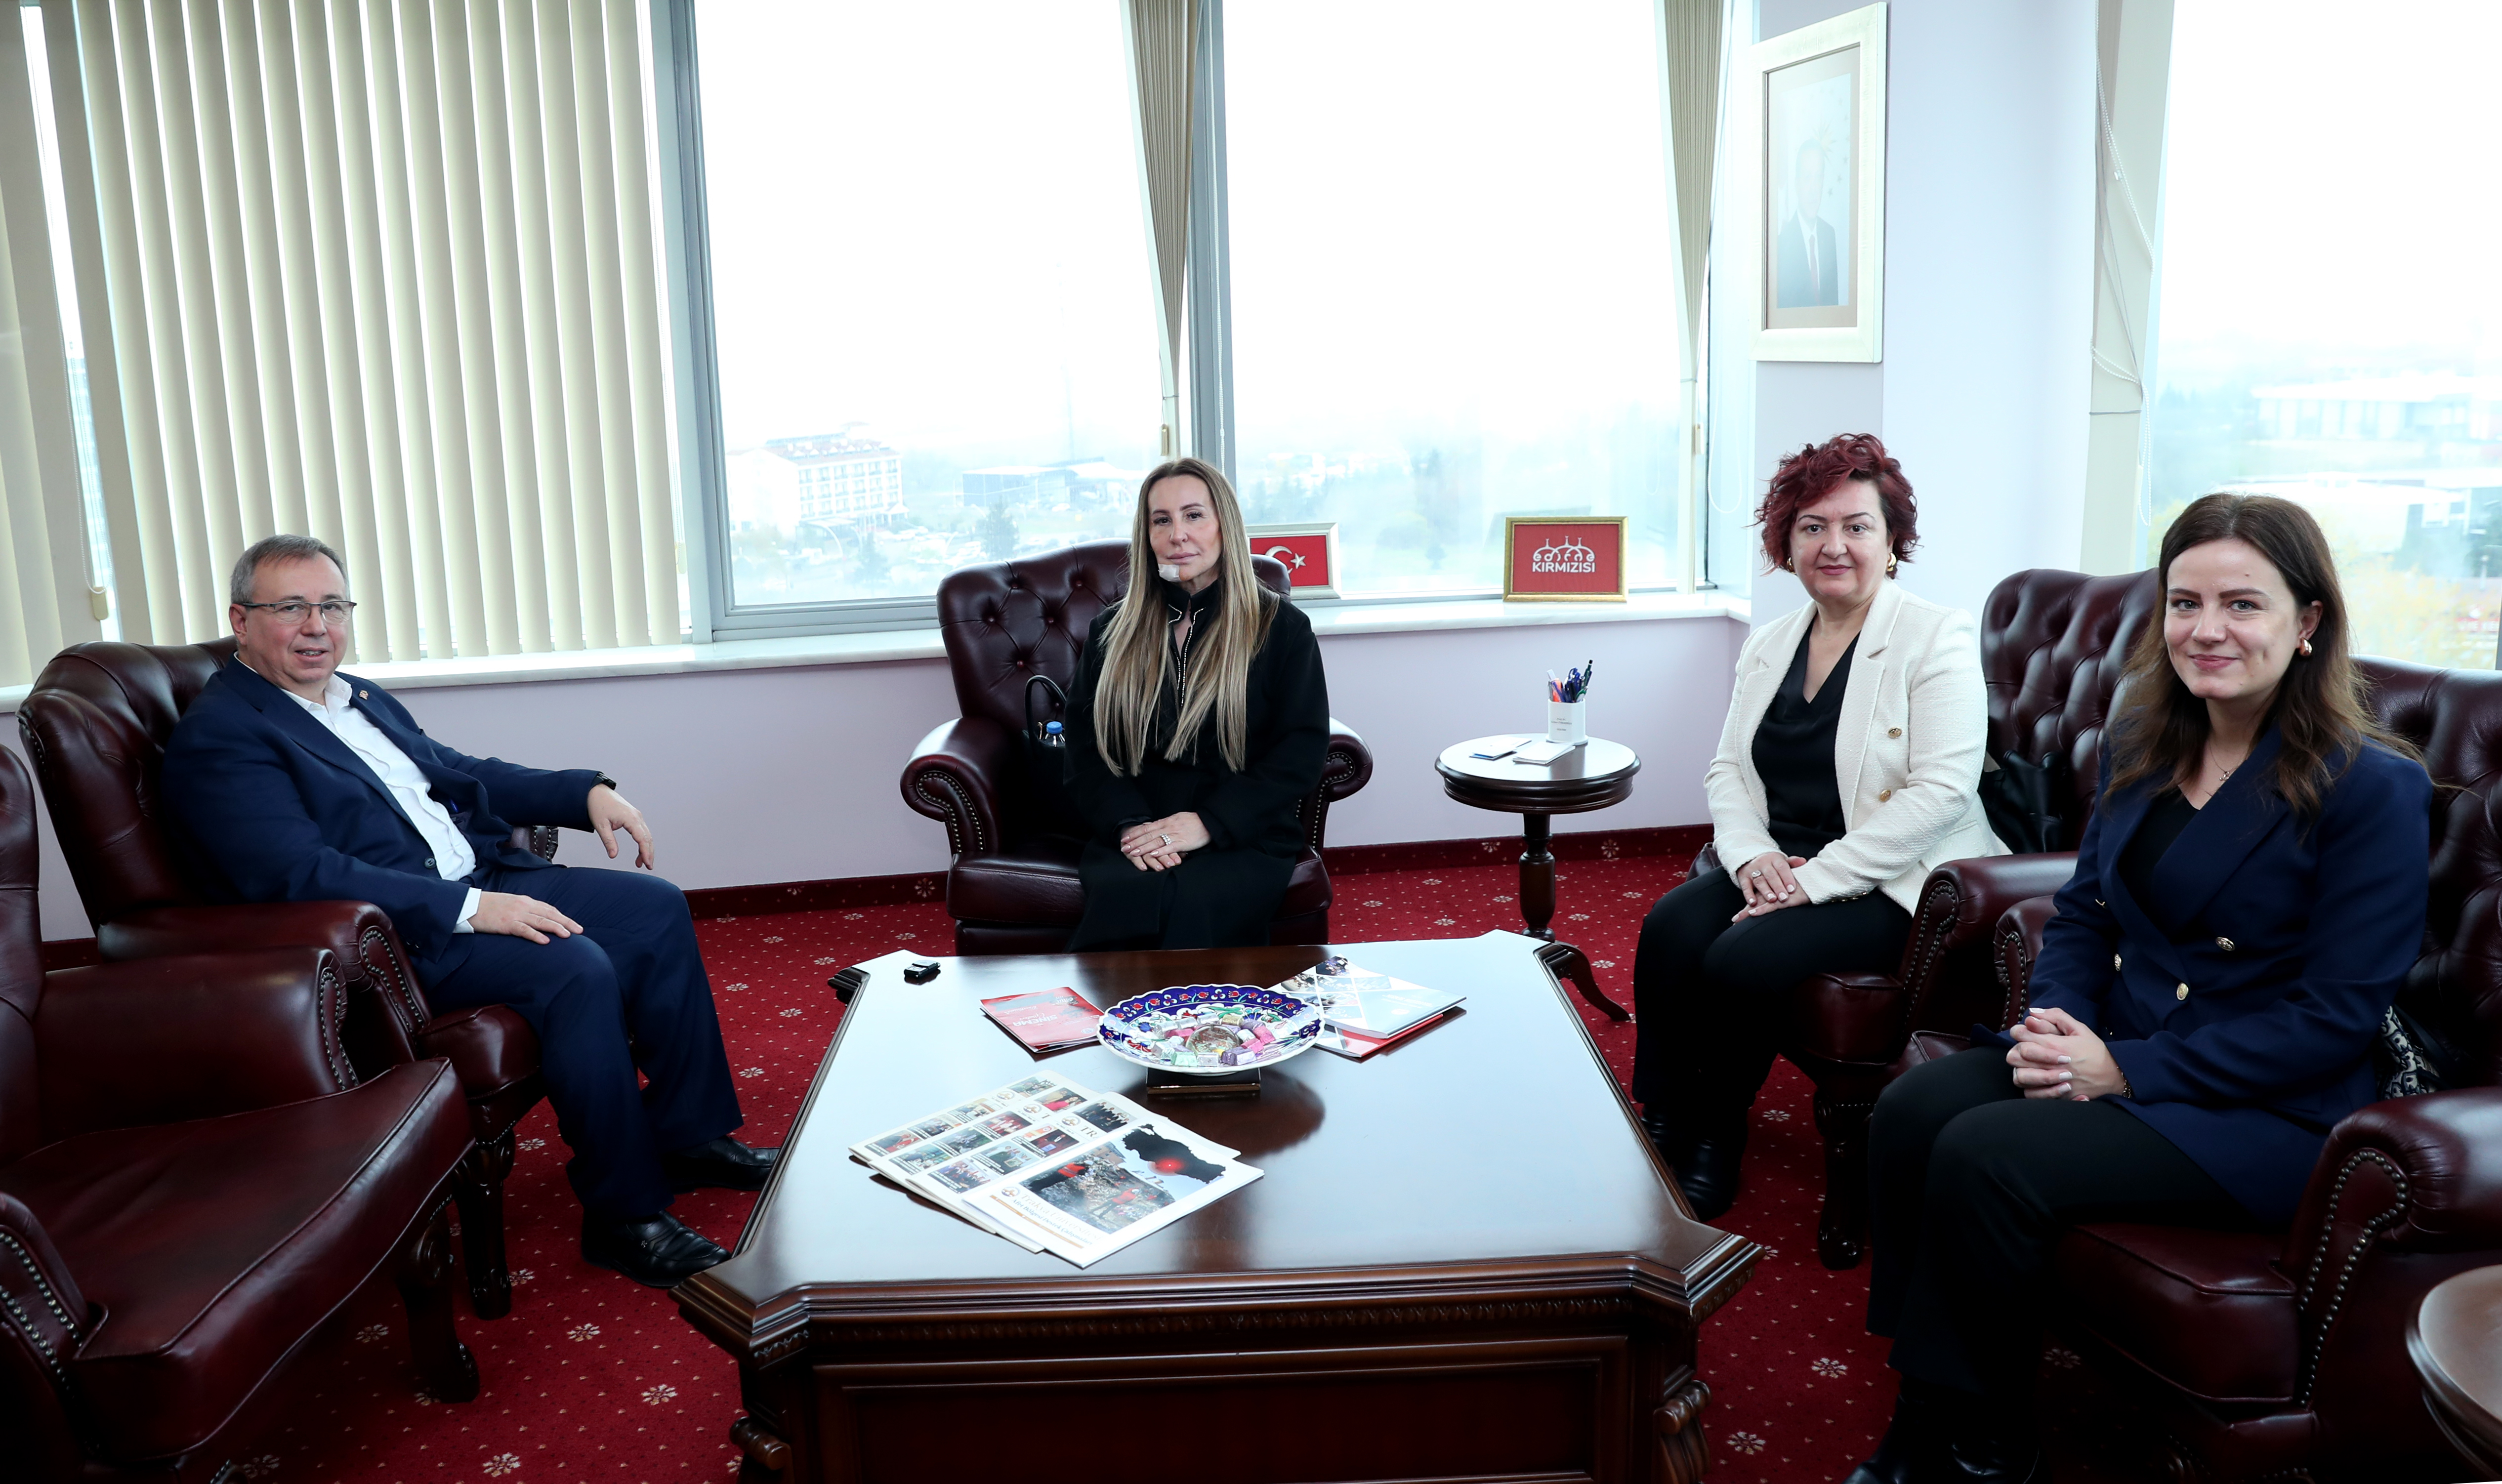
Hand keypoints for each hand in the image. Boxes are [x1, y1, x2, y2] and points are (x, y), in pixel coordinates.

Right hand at [469, 891, 583, 944]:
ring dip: (556, 927)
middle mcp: (523, 906)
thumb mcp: (510, 904)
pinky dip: (535, 935)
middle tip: (580, 931)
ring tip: (568, 935)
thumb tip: (536, 919)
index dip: (562, 917)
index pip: (549, 909)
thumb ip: (524, 910)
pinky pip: (524, 929)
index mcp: (525, 901)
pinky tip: (545, 941)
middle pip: (549, 914)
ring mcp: (515, 914)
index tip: (573, 924)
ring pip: (540, 921)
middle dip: (566, 922)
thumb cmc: (488, 906)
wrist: (468, 905)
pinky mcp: (505, 923)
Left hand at [589, 783, 655, 869]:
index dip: (646, 853)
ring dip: (646, 848)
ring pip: (647, 835)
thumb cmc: (598, 806)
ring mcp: (637, 816)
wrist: (596, 792)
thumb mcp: (601, 826)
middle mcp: (637, 816)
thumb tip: (613, 856)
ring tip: (642, 862)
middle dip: (649, 853)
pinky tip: (639, 850)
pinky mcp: (634, 816)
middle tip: (648, 866)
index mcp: (631, 818)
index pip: (642, 839)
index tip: (647, 864)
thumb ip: (608, 841)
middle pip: (648, 838)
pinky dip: (643, 842)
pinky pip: (643, 831)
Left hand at [1120, 812, 1208, 871]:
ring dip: (1144, 847)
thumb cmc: (1192, 821)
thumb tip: (1149, 825)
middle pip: (1148, 835)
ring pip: (1156, 841)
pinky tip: (1152, 854)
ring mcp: (1175, 835)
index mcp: (1166, 822)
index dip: (1135, 834)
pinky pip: (1170, 847)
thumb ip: (1162, 823)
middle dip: (1135, 842)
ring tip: (1133, 852)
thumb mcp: (1175, 818)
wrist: (1208, 821)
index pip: (1146, 828)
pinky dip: (1160, 851)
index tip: (1125, 839)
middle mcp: (1168, 827)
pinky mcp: (1183, 843)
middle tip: (1124, 848)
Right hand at [1730, 852, 1811, 920]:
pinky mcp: (1743, 878)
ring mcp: (1752, 870)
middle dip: (1778, 887)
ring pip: (1759, 881)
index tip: (1792, 889)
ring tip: (1772, 900)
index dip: (1787, 878)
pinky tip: (1753, 903)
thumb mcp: (1781, 861)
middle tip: (1784, 898)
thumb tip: (1803, 861)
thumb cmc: (1771, 865)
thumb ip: (1792, 863)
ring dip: (1766, 891)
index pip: (1782, 867)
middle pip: (1771, 875)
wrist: (1750, 858)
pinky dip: (1749, 895)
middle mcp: (1763, 863)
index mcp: (1774, 859)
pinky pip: (1745, 887)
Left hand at [2005, 1007, 2124, 1099]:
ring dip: (2022, 1069)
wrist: (2114, 1077)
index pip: (2020, 1034)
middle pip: (2015, 1055)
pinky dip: (2030, 1087)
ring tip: (2034, 1065)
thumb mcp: (2079, 1029)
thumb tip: (2032, 1013)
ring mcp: (2052, 1083)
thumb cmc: (2095, 1051)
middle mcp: (2050, 1065)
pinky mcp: (2055, 1097)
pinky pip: (2030, 1094)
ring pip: (2019, 1076)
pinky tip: (2039, 1080)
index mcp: (2055, 1045)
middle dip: (2018, 1049)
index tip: (2027, 1032)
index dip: (2019, 1031)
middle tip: (2030, 1048)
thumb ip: (2056, 1017)